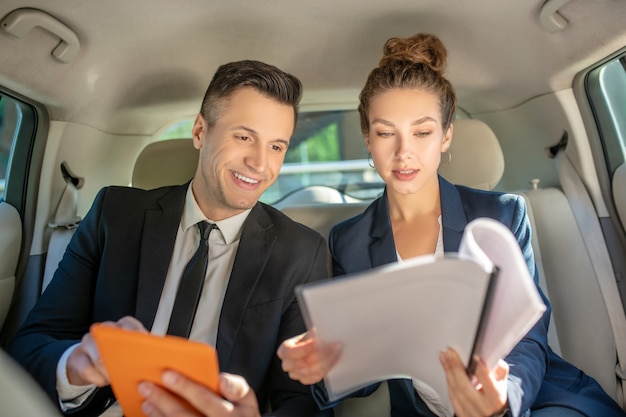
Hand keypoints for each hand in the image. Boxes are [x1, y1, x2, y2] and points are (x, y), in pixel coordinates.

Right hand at [66, 316, 147, 385]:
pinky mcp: (77, 357)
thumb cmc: (116, 355)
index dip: (138, 338)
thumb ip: (144, 350)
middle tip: (132, 371)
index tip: (145, 351)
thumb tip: (158, 359)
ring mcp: (89, 341)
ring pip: (99, 357)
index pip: (130, 325)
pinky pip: (86, 369)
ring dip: (110, 372)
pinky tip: (103, 381)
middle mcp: (105, 330)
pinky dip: (97, 378)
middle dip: (124, 358)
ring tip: (116, 379)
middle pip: (114, 341)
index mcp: (123, 325)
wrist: (86, 361)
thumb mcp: (131, 350)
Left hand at [139, 371, 260, 416]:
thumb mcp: (249, 401)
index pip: (205, 399)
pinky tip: (154, 414)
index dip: (185, 386)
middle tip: (145, 385)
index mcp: (230, 415)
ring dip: (157, 413)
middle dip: (162, 399)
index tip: (167, 374)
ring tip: (146, 400)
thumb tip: (221, 379)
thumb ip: (237, 387)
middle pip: (183, 415)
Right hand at [276, 330, 341, 384]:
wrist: (310, 348)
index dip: (305, 348)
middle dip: (320, 354)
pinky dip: (326, 368)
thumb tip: (318, 333)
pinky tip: (333, 359)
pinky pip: (316, 377)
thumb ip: (312, 335)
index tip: (317, 342)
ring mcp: (295, 374)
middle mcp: (287, 364)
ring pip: (311, 371)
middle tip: (333, 345)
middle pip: (303, 363)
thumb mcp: (308, 334)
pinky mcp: (305, 380)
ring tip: (336, 350)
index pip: (291, 352)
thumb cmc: (308, 341)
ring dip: (326, 360)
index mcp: (284, 351)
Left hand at [439, 348, 507, 416]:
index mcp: (496, 398)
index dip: (479, 368)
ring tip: (444, 358)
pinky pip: (452, 398)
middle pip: (464, 386)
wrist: (493, 416)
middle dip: (454, 367)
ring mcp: (471, 413)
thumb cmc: (497, 399)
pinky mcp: (462, 415)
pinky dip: (449, 383)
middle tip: (448, 353)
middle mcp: (483, 407)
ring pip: (455, 392)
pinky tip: (447, 372)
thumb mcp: (502, 385)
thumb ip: (499, 371)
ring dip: (448, 373)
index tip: (473, 356)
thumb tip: (495, 360)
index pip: (487, 381)